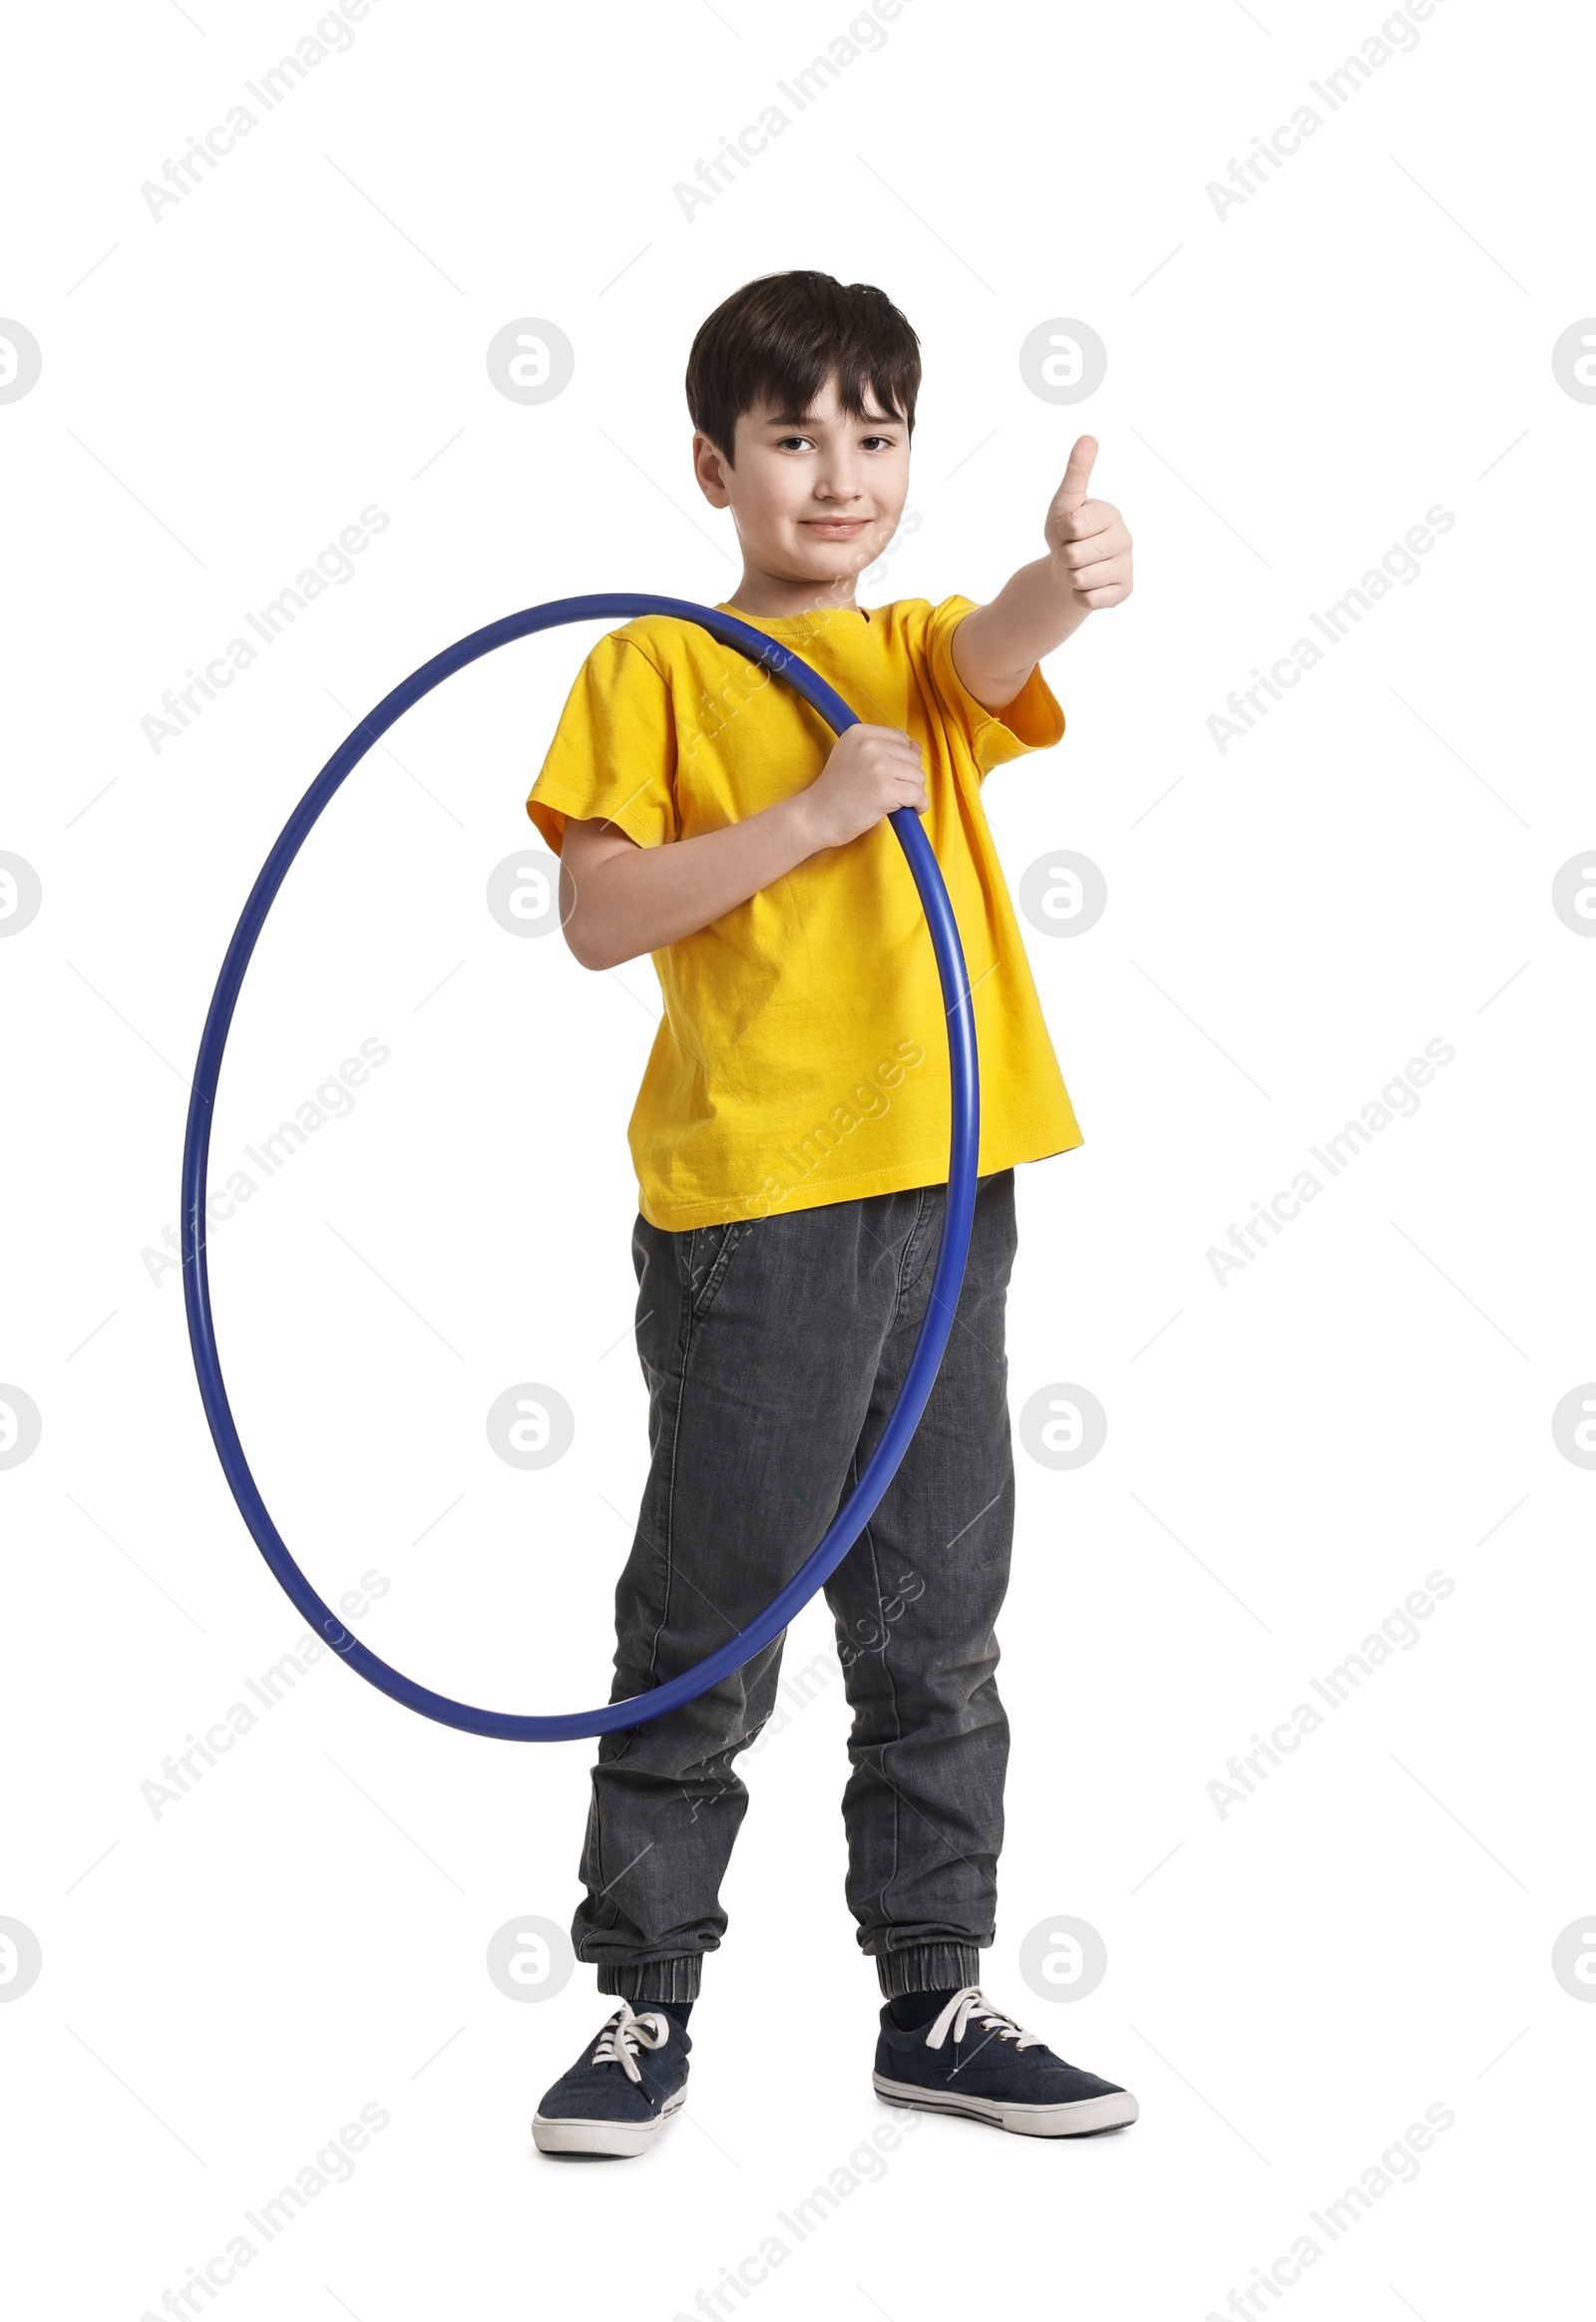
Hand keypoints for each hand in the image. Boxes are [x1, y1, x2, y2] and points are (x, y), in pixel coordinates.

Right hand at [798, 721, 927, 851]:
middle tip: (888, 791)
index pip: (902, 738)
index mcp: (859, 732)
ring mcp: (877, 766)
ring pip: (918, 777)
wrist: (817, 816)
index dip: (901, 759)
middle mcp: (869, 745)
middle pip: (912, 757)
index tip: (888, 775)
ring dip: (912, 792)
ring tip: (893, 801)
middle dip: (907, 777)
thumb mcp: (853, 757)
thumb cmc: (835, 791)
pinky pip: (918, 795)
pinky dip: (919, 805)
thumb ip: (883, 748)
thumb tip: (917, 747)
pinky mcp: (885, 790)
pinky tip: (908, 810)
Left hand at [1045, 436, 1132, 611]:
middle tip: (1072, 552)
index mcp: (1111, 513)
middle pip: (1074, 556)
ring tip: (1079, 568)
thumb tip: (1088, 438)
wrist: (1070, 570)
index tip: (1068, 529)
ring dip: (1070, 577)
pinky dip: (1078, 596)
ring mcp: (1127, 567)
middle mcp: (1126, 539)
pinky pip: (1088, 600)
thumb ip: (1076, 472)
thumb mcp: (1065, 502)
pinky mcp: (1124, 592)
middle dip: (1063, 556)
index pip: (1072, 526)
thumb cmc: (1067, 533)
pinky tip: (1087, 586)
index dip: (1060, 531)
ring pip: (1080, 579)